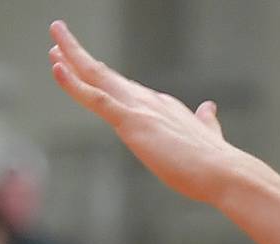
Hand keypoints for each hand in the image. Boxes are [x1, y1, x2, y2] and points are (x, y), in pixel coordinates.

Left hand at [49, 21, 233, 204]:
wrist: (225, 171)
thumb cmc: (217, 164)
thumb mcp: (208, 137)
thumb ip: (206, 123)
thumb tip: (209, 109)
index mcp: (165, 108)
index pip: (128, 90)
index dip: (105, 77)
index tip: (88, 66)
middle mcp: (150, 101)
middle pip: (108, 74)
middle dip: (81, 55)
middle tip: (60, 36)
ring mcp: (140, 109)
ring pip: (97, 77)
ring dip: (72, 57)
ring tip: (54, 41)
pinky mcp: (132, 122)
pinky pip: (95, 98)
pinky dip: (73, 83)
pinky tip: (57, 68)